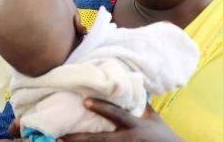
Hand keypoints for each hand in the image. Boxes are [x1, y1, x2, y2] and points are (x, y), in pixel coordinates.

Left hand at [60, 98, 182, 141]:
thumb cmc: (162, 135)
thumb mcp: (152, 117)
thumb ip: (138, 104)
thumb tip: (128, 86)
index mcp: (135, 126)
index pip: (116, 115)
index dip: (101, 107)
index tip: (84, 100)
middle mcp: (129, 141)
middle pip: (100, 141)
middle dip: (79, 140)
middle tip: (60, 137)